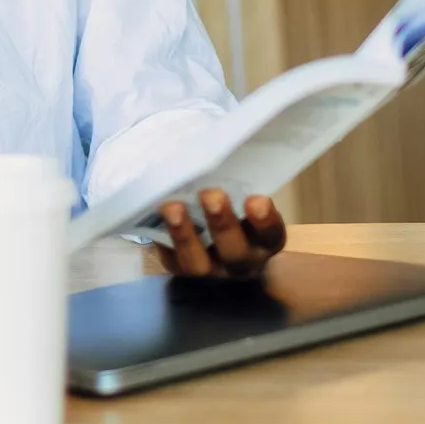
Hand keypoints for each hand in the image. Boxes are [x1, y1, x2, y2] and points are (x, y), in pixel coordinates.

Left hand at [156, 189, 286, 280]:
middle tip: (211, 195)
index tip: (256, 200)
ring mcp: (210, 271)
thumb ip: (240, 189)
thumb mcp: (247, 203)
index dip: (264, 220)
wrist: (219, 247)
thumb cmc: (238, 212)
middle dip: (222, 223)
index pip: (270, 234)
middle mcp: (240, 262)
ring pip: (198, 263)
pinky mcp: (182, 270)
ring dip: (184, 234)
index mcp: (264, 242)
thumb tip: (219, 152)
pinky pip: (171, 260)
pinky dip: (163, 239)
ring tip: (172, 207)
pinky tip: (155, 217)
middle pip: (235, 251)